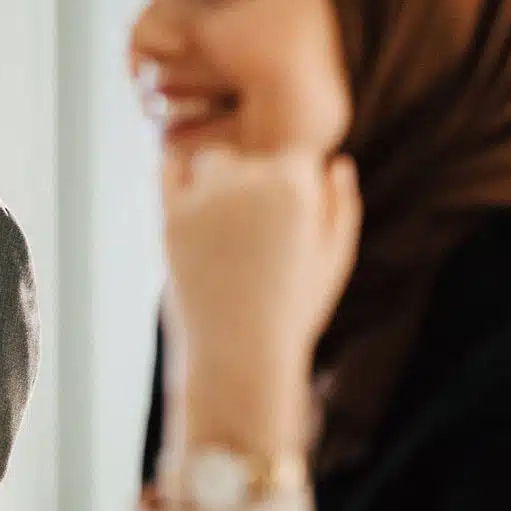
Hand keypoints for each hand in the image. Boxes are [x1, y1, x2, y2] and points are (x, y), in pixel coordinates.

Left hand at [161, 146, 360, 457]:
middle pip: (253, 158)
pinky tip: (189, 202)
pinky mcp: (171, 216)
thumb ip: (341, 203)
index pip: (295, 156)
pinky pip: (169, 169)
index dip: (296, 185)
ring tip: (225, 227)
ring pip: (213, 160)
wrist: (239, 354)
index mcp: (294, 186)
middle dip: (256, 183)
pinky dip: (177, 174)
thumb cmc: (294, 309)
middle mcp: (248, 181)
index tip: (290, 222)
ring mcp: (205, 197)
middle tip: (255, 232)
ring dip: (219, 179)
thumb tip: (336, 161)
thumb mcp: (335, 258)